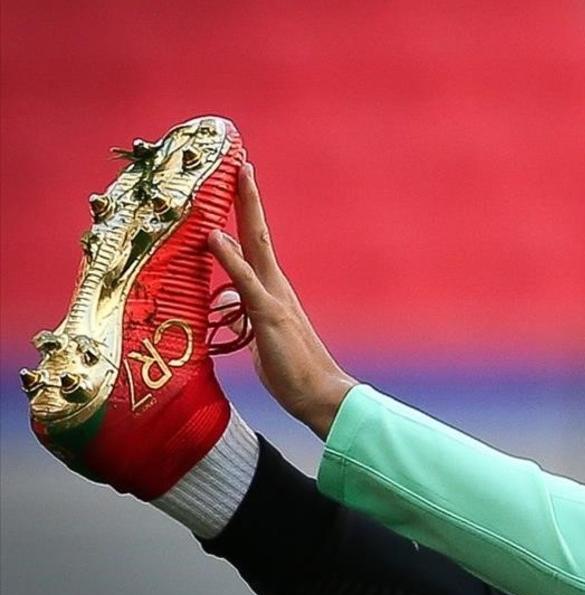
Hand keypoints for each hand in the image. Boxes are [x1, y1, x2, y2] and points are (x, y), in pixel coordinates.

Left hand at [208, 163, 357, 438]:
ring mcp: (274, 298)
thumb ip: (242, 313)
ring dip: (244, 210)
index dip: (245, 213)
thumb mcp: (258, 337)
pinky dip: (230, 257)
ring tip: (234, 177)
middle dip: (247, 196)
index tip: (238, 180)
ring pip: (255, 245)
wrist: (321, 394)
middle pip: (258, 232)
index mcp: (273, 291)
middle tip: (238, 162)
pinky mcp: (269, 315)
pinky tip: (215, 235)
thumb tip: (224, 298)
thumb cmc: (292, 372)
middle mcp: (276, 286)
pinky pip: (246, 281)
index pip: (254, 244)